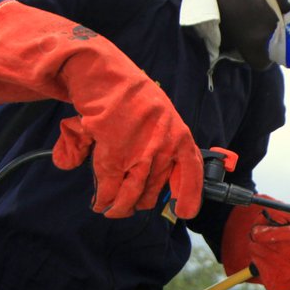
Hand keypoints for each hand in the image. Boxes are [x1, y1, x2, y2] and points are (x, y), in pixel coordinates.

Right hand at [0, 0, 202, 218]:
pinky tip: (98, 201)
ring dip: (118, 206)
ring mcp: (140, 154)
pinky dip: (102, 197)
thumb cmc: (131, 98)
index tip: (185, 212)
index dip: (189, 195)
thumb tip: (154, 180)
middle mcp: (164, 148)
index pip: (191, 171)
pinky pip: (110, 186)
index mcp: (179, 136)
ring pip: (131, 194)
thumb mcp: (157, 118)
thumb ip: (154, 149)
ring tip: (108, 209)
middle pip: (155, 190)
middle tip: (125, 205)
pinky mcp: (114, 155)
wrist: (105, 77)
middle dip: (138, 202)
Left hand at [220, 196, 289, 289]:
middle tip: (253, 239)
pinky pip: (269, 278)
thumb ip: (278, 212)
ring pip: (275, 266)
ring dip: (260, 254)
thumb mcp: (285, 213)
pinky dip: (262, 267)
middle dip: (265, 244)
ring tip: (260, 247)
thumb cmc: (288, 226)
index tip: (257, 233)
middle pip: (287, 253)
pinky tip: (266, 260)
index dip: (276, 234)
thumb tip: (270, 220)